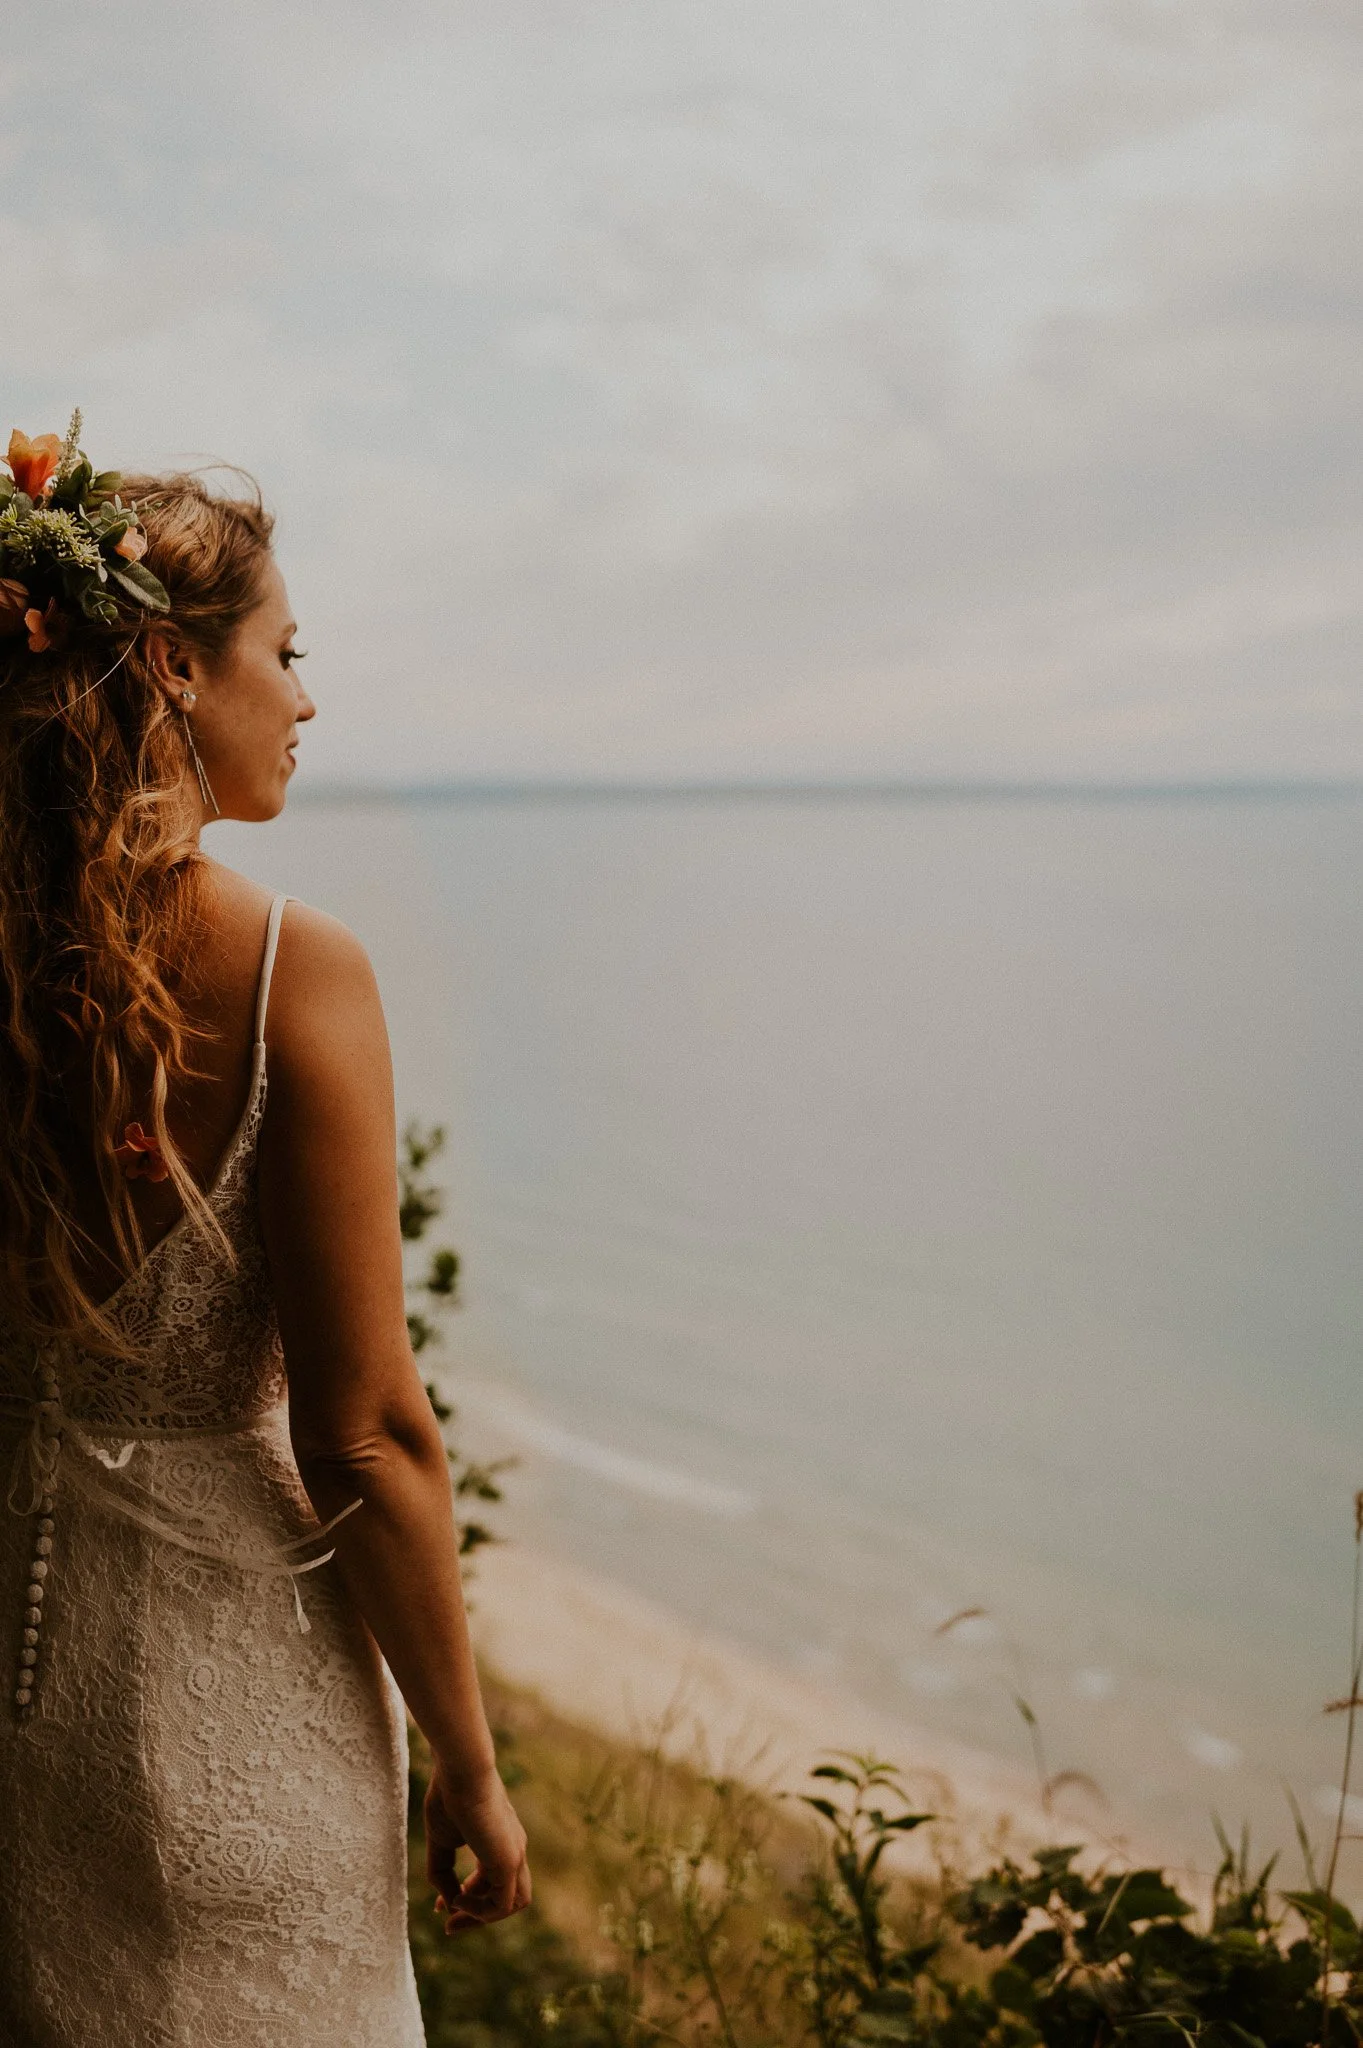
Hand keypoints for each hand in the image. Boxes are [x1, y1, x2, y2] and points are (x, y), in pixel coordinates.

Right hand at [425, 1758, 531, 1934]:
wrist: (460, 1772)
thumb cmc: (449, 1798)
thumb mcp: (441, 1841)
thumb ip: (443, 1871)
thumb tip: (447, 1901)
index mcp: (499, 1842)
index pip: (491, 1881)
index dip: (467, 1898)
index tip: (441, 1906)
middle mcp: (513, 1849)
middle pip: (506, 1896)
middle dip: (477, 1915)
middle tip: (448, 1925)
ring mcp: (515, 1855)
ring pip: (513, 1903)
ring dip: (483, 1917)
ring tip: (455, 1914)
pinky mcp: (509, 1860)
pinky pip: (503, 1904)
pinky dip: (481, 1911)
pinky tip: (458, 1899)